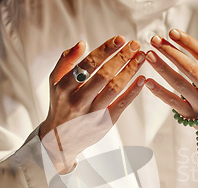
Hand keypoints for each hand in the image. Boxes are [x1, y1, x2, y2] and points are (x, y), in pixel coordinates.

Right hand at [40, 36, 145, 172]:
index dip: (106, 50)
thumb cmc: (60, 103)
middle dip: (121, 58)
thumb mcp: (55, 81)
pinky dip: (133, 91)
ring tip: (141, 57)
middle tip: (135, 45)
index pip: (88, 64)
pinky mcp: (104, 123)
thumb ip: (66, 60)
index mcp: (65, 87)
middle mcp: (78, 100)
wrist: (60, 138)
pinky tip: (142, 79)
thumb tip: (82, 43)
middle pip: (104, 76)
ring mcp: (92, 113)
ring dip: (130, 71)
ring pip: (114, 89)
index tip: (120, 39)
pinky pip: (121, 105)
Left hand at [145, 29, 197, 168]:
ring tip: (149, 54)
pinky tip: (148, 82)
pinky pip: (174, 104)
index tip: (173, 33)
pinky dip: (160, 93)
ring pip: (180, 85)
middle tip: (155, 39)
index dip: (189, 44)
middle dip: (171, 52)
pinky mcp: (193, 118)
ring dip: (162, 68)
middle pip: (190, 70)